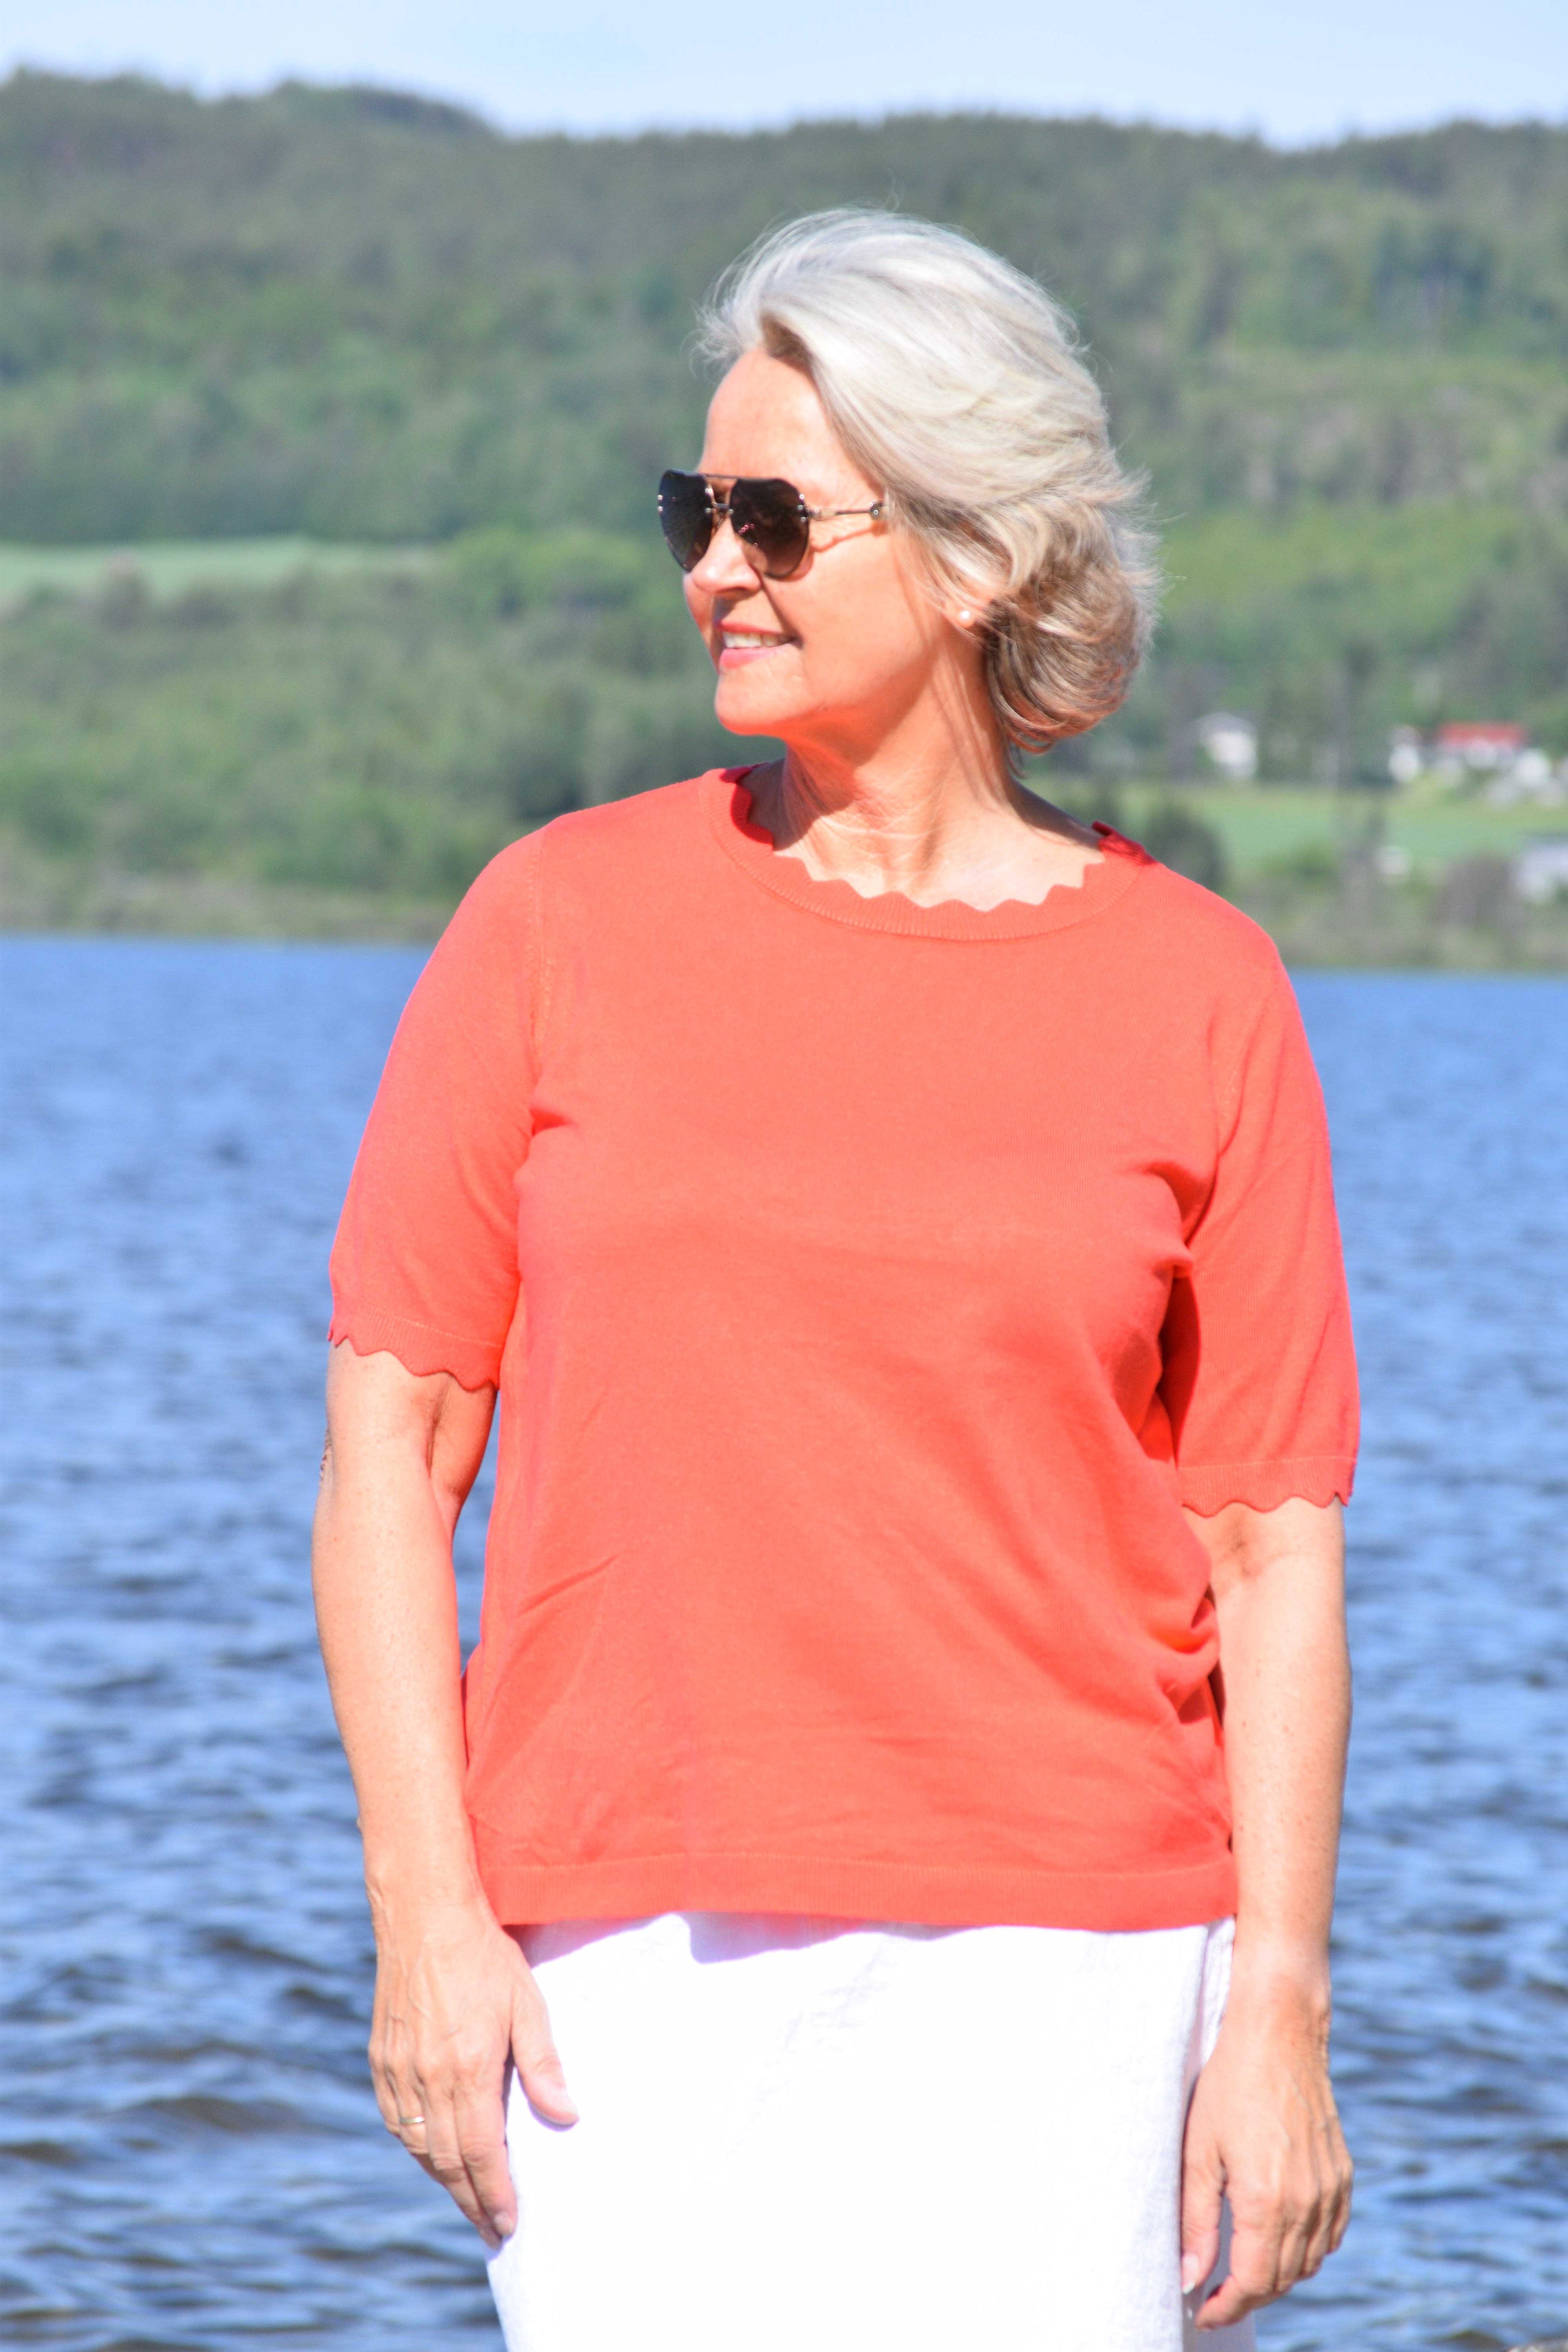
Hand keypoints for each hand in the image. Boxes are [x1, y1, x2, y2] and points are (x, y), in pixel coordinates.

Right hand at [367, 1895, 576, 2246]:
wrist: (424, 1916)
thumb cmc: (483, 1956)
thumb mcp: (527, 2003)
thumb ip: (543, 2064)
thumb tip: (566, 2116)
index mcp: (467, 2068)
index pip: (481, 2153)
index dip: (495, 2194)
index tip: (508, 2226)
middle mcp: (427, 2078)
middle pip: (448, 2161)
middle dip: (472, 2201)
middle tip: (493, 2230)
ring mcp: (399, 2070)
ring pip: (418, 2147)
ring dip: (444, 2179)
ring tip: (469, 2201)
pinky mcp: (381, 2060)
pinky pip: (395, 2121)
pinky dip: (416, 2147)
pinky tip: (433, 2156)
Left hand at [1180, 1972, 1351, 2328]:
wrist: (1279, 2034)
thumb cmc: (1229, 2085)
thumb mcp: (1198, 2152)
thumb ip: (1196, 2221)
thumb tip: (1190, 2277)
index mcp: (1267, 2201)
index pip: (1251, 2283)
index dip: (1224, 2306)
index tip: (1201, 2311)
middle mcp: (1306, 2203)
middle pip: (1280, 2279)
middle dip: (1246, 2295)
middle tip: (1214, 2294)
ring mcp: (1330, 2190)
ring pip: (1308, 2262)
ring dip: (1276, 2276)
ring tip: (1241, 2270)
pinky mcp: (1342, 2175)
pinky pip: (1330, 2235)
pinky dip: (1307, 2250)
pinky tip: (1280, 2240)